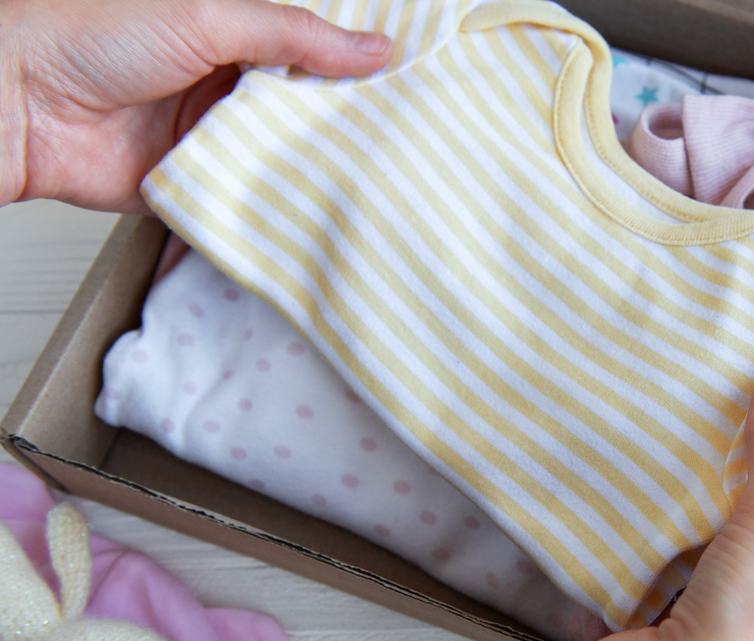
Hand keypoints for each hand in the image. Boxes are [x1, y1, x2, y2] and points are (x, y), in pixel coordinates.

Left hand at [0, 0, 391, 210]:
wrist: (20, 106)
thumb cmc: (88, 38)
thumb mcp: (206, 17)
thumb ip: (291, 34)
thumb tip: (372, 48)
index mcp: (232, 31)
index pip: (311, 46)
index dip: (356, 61)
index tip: (408, 77)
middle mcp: (226, 81)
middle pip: (305, 103)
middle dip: (344, 117)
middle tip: (401, 131)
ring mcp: (213, 133)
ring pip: (284, 151)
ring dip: (314, 160)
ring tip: (370, 169)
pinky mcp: (199, 181)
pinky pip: (250, 194)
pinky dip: (276, 199)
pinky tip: (316, 202)